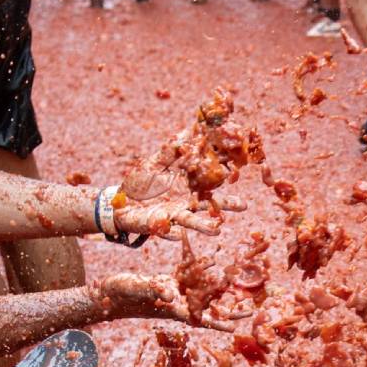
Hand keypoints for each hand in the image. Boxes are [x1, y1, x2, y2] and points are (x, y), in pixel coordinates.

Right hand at [95, 273, 244, 330]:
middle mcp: (177, 302)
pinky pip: (188, 277)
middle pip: (208, 308)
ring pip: (202, 291)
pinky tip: (212, 260)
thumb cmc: (119, 294)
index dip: (218, 324)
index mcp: (172, 307)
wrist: (107, 292)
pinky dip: (199, 269)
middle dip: (229, 310)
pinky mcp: (167, 282)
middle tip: (252, 310)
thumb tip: (173, 294)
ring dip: (219, 288)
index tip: (236, 329)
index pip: (200, 319)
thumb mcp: (136, 289)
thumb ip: (154, 289)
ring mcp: (173, 292)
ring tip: (239, 284)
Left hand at [114, 139, 246, 237]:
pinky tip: (178, 235)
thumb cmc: (141, 183)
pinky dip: (171, 234)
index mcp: (187, 184)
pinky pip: (166, 231)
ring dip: (203, 226)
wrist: (122, 204)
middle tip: (244, 206)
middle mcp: (186, 201)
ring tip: (216, 230)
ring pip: (192, 221)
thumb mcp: (154, 163)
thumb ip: (169, 151)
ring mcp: (174, 215)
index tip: (239, 166)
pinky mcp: (159, 226)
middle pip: (209, 203)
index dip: (223, 173)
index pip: (209, 179)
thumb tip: (186, 131)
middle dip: (226, 204)